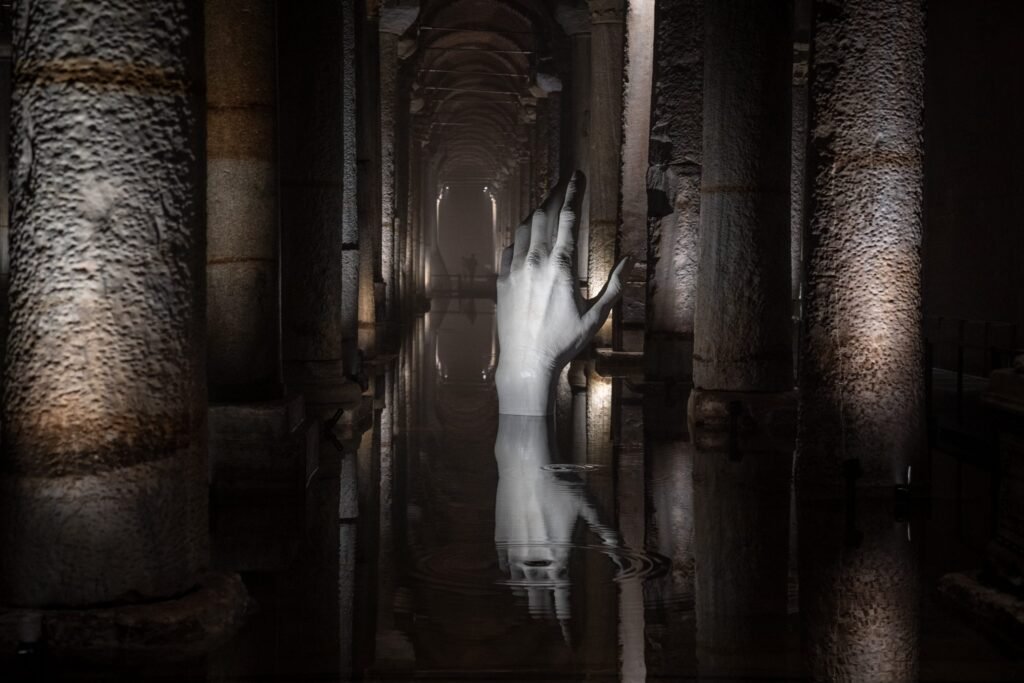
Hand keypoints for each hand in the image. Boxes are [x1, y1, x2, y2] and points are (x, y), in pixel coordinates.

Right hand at [493, 414, 620, 619]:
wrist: (525, 463)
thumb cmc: (561, 483)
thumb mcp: (591, 506)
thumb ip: (607, 534)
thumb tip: (625, 555)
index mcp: (560, 558)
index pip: (564, 604)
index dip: (567, 626)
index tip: (571, 643)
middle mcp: (536, 561)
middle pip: (540, 604)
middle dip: (548, 618)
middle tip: (554, 628)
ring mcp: (515, 553)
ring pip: (521, 591)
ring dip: (530, 602)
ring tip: (536, 613)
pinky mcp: (501, 541)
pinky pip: (507, 572)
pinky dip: (513, 582)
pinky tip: (517, 585)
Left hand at [495, 171, 628, 414]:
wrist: (527, 361)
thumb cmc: (564, 341)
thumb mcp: (596, 315)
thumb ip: (613, 285)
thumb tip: (630, 260)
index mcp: (562, 265)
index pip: (568, 218)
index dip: (573, 193)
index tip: (576, 177)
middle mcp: (536, 261)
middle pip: (543, 215)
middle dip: (554, 195)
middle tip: (562, 184)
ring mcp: (515, 269)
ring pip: (524, 228)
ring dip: (536, 213)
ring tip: (545, 205)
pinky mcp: (502, 281)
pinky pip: (509, 248)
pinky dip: (519, 236)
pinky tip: (525, 236)